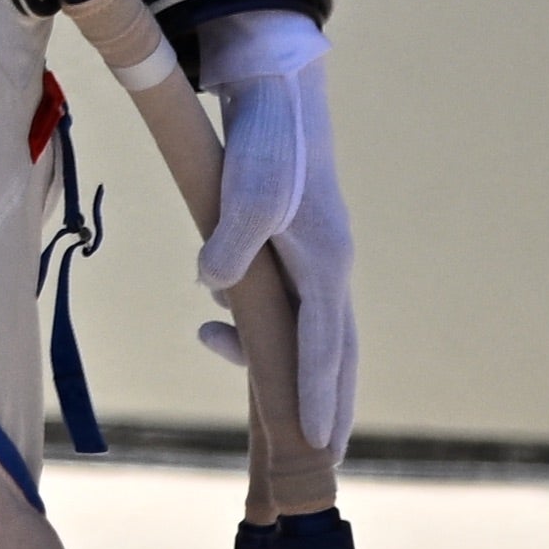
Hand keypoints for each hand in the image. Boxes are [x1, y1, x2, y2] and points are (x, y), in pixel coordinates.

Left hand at [183, 10, 356, 457]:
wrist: (275, 93)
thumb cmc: (265, 143)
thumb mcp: (247, 190)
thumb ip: (233, 240)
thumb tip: (213, 288)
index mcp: (326, 264)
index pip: (324, 344)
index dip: (317, 393)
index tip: (316, 440)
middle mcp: (329, 269)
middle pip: (335, 351)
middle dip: (329, 403)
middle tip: (324, 455)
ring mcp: (314, 261)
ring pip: (313, 334)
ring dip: (293, 373)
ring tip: (271, 411)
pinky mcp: (293, 250)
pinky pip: (285, 308)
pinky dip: (258, 329)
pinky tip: (217, 325)